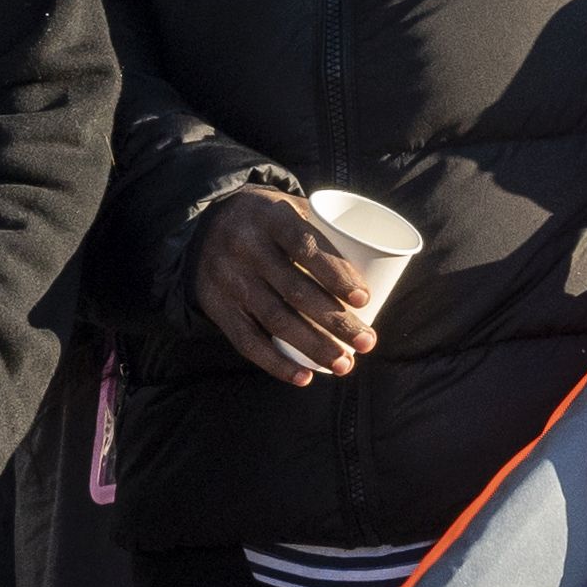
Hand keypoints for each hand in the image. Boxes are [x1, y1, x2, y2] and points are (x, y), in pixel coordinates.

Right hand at [189, 185, 377, 386]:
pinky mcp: (216, 306)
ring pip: (275, 319)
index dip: (336, 273)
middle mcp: (245, 247)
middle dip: (336, 321)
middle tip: (367, 342)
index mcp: (270, 217)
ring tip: (345, 364)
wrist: (205, 226)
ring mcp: (228, 278)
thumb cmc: (269, 221)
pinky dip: (276, 363)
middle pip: (295, 290)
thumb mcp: (289, 209)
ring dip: (314, 346)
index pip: (305, 245)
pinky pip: (246, 341)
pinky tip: (304, 377)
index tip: (365, 298)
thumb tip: (381, 264)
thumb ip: (324, 231)